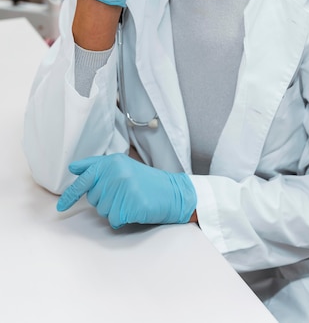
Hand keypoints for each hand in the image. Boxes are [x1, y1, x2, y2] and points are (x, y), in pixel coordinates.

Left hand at [56, 154, 196, 228]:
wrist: (173, 192)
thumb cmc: (146, 181)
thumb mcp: (122, 166)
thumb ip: (97, 166)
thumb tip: (73, 168)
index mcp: (112, 162)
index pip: (84, 179)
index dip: (70, 195)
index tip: (60, 208)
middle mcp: (115, 173)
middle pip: (93, 198)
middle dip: (104, 200)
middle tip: (123, 194)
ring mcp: (123, 188)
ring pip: (102, 211)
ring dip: (113, 210)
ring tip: (129, 200)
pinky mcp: (130, 204)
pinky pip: (114, 220)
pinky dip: (122, 219)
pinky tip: (133, 209)